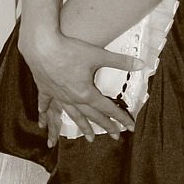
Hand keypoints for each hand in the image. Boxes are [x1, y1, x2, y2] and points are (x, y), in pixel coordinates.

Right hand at [20, 27, 141, 144]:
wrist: (41, 45)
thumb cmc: (69, 49)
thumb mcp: (98, 54)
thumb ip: (121, 61)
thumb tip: (141, 64)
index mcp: (86, 93)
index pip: (108, 108)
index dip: (121, 117)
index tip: (130, 126)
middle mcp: (73, 99)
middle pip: (92, 115)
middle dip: (106, 125)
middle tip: (115, 135)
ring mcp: (58, 96)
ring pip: (72, 114)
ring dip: (82, 126)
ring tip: (90, 137)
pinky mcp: (45, 89)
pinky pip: (46, 104)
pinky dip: (45, 113)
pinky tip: (43, 124)